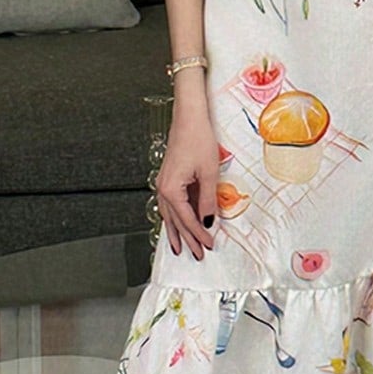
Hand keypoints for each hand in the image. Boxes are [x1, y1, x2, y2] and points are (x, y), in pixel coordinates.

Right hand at [157, 104, 219, 257]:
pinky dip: (174, 218)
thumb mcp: (209, 173)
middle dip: (187, 239)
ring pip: (169, 215)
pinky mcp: (168, 178)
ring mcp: (163, 184)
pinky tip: (176, 224)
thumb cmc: (198, 139)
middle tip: (197, 255)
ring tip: (180, 248)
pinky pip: (169, 205)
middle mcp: (163, 189)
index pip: (187, 220)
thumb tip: (209, 221)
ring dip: (176, 232)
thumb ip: (208, 200)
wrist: (189, 118)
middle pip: (175, 221)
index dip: (199, 235)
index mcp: (171, 190)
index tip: (209, 245)